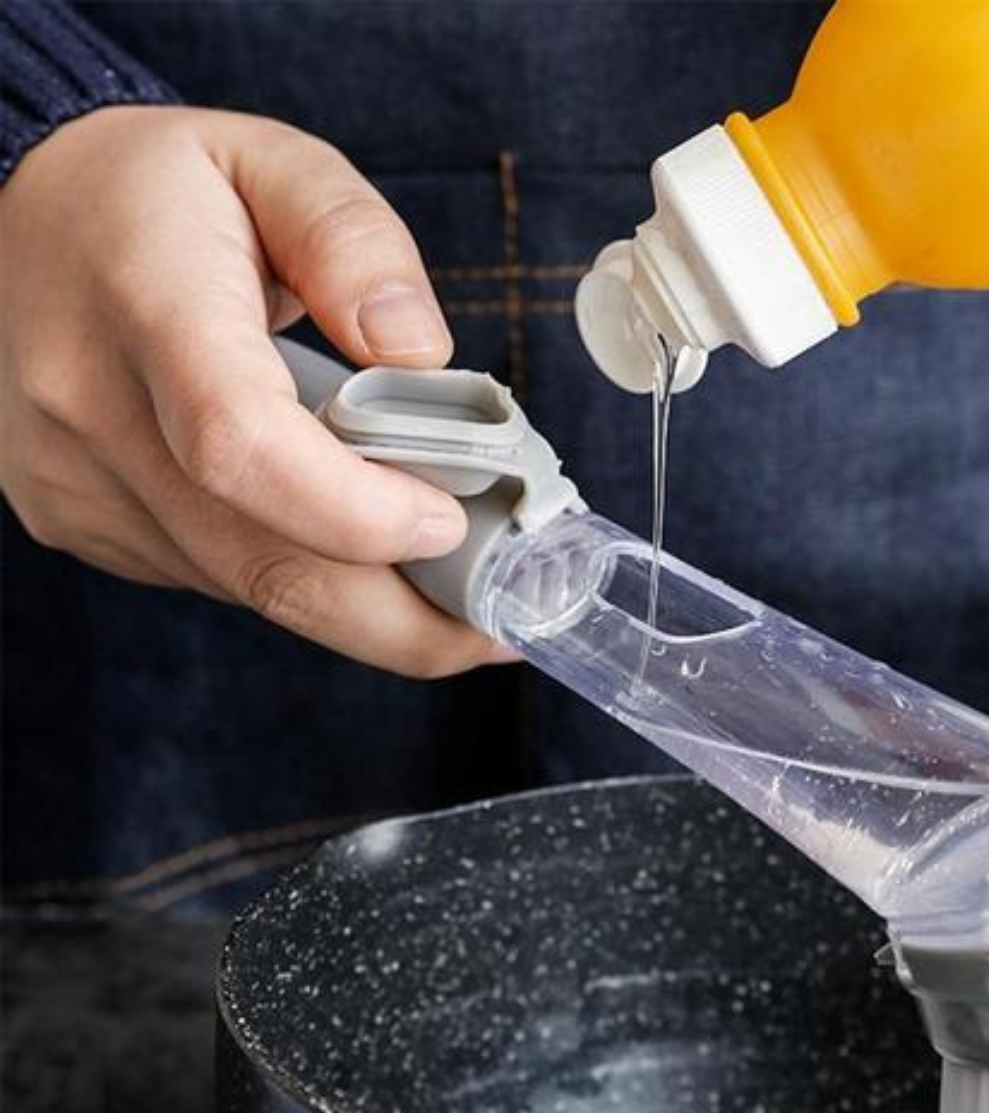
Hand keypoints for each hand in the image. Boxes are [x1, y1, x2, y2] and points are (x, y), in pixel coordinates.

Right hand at [0, 106, 513, 677]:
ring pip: (248, 588)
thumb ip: (354, 242)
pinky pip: (216, 579)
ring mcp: (78, 483)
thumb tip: (420, 357)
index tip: (448, 524)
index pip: (244, 446)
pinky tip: (348, 551)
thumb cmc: (156, 192)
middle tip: (496, 629)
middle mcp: (93, 413)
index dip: (358, 510)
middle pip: (261, 564)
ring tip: (449, 590)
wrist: (15, 220)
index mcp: (148, 305)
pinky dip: (298, 578)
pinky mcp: (81, 520)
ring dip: (362, 608)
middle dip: (399, 622)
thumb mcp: (272, 163)